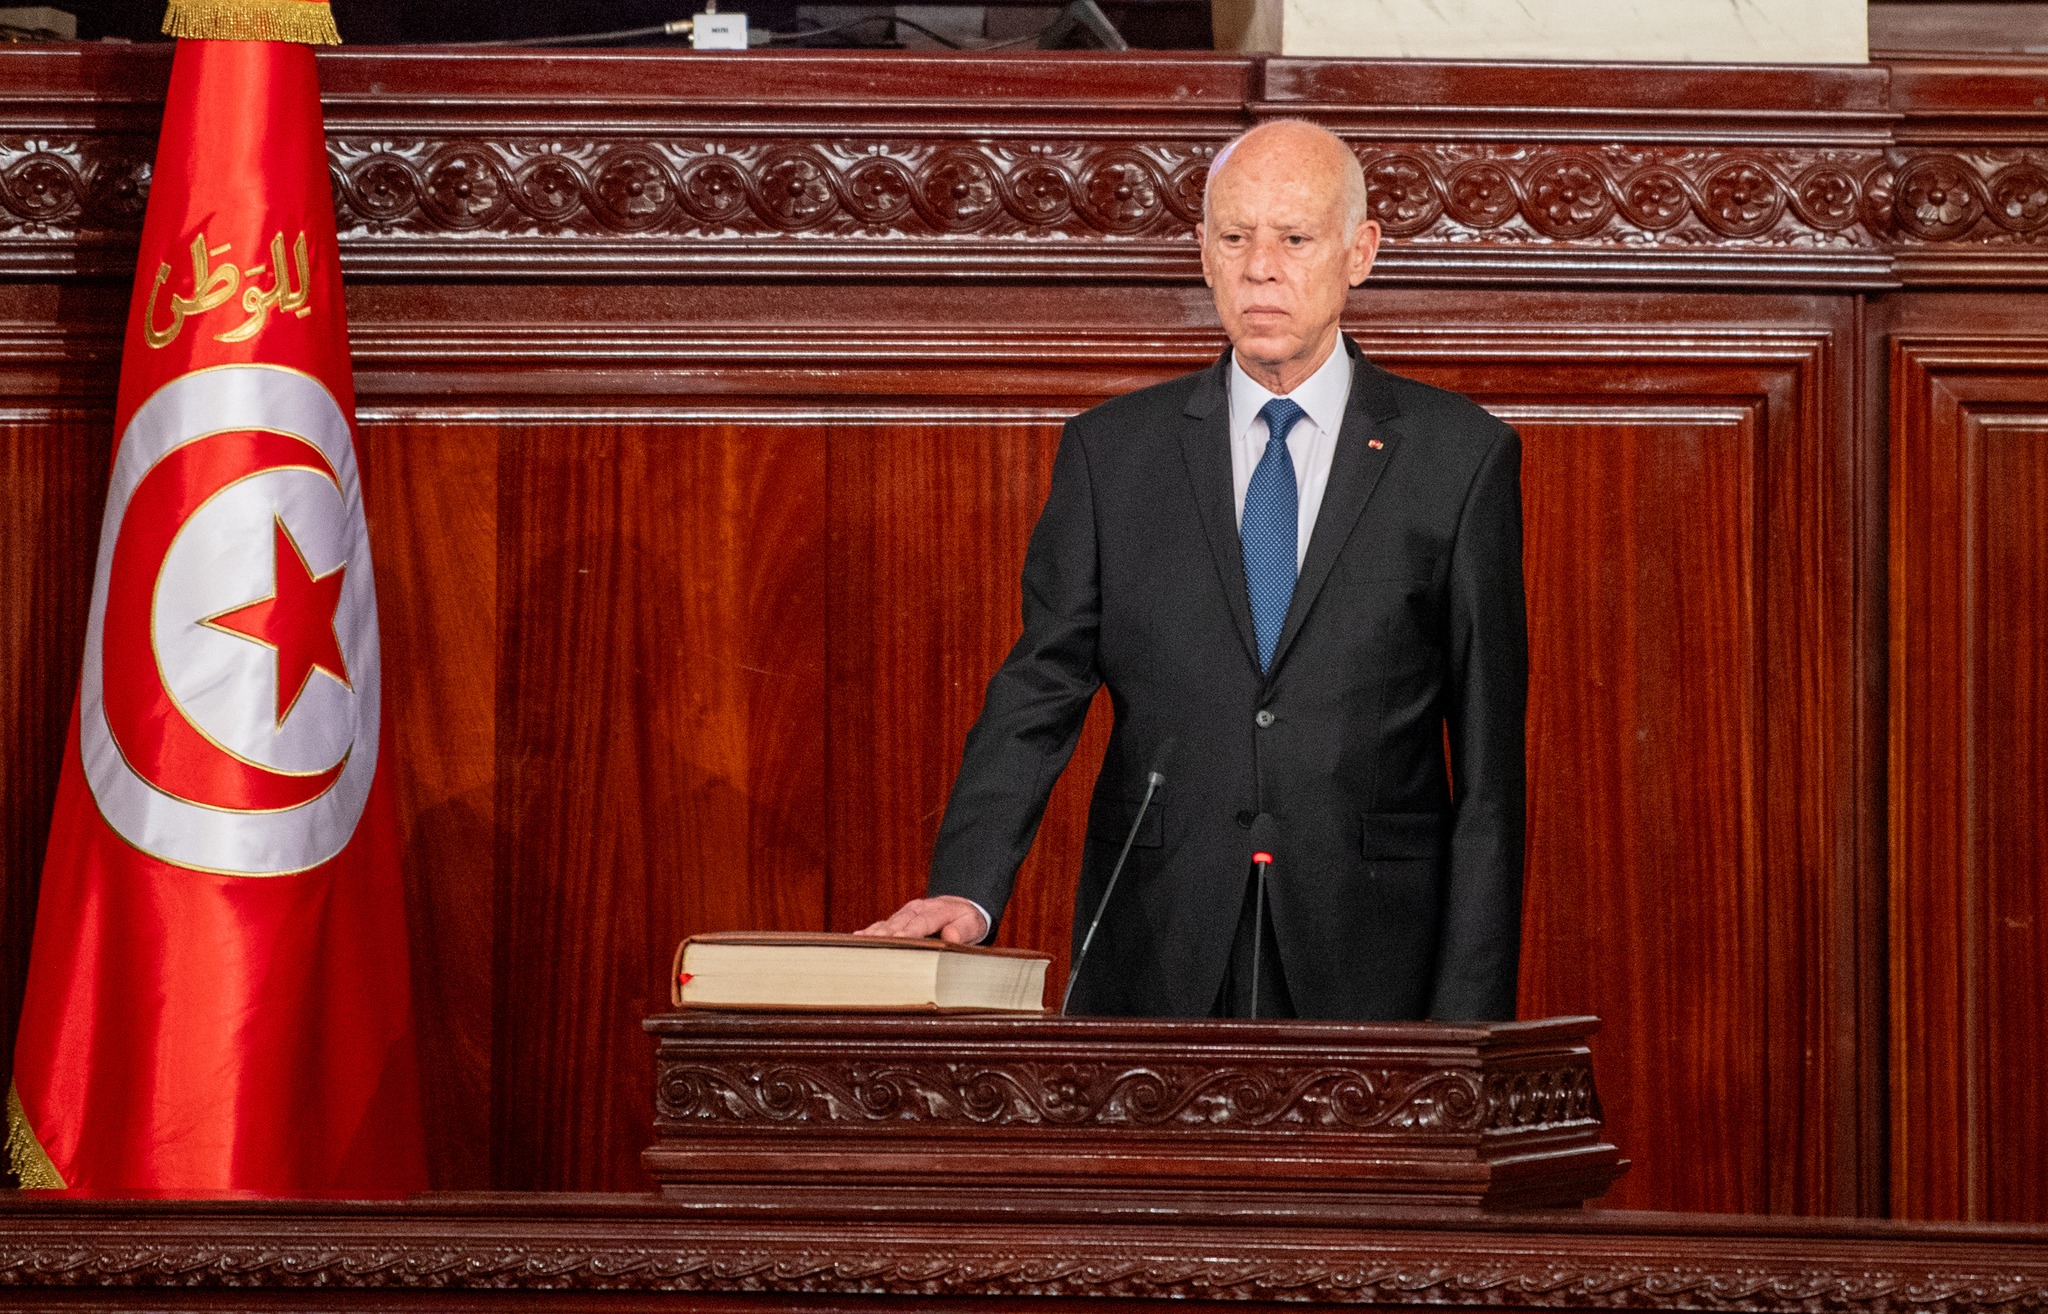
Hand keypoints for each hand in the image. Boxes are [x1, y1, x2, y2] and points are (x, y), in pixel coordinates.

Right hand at [857, 896, 988, 944]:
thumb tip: (950, 936)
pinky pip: (885, 923)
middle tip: (874, 945)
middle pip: (901, 922)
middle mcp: (919, 908)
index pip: (922, 922)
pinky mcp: (900, 917)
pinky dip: (872, 930)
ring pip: (890, 922)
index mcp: (938, 910)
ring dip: (876, 933)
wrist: (962, 908)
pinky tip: (859, 937)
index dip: (909, 931)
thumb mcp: (973, 925)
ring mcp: (908, 911)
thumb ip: (963, 931)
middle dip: (888, 934)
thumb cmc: (968, 921)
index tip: (897, 939)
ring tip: (861, 943)